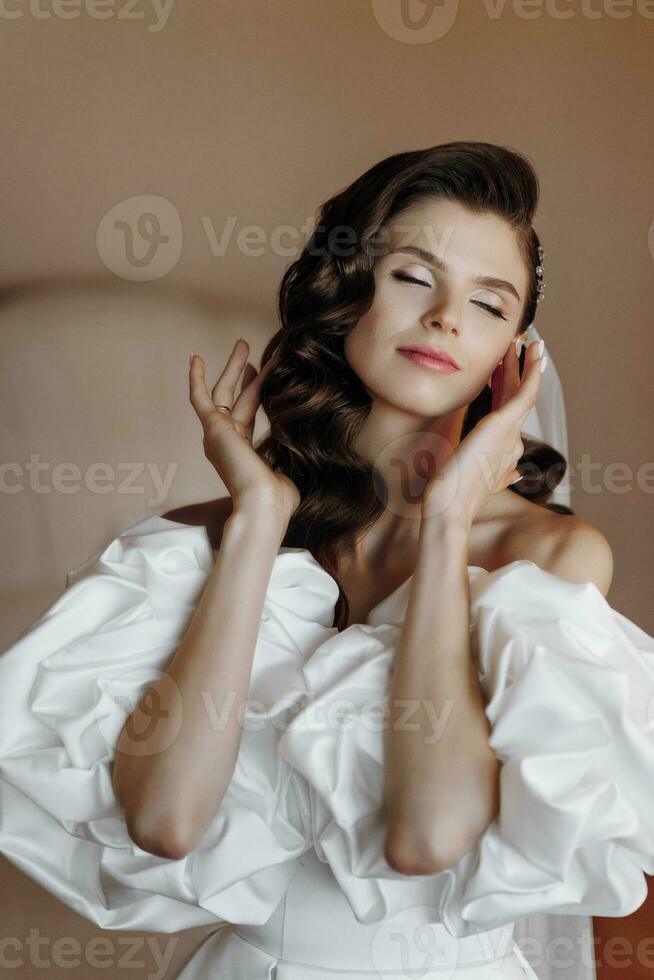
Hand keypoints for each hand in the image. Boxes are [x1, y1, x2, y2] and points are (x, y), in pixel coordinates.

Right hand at [189, 340, 300, 524]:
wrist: (263, 502)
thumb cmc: (278, 497)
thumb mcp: (287, 469)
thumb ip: (288, 453)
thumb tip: (306, 440)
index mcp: (242, 451)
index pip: (248, 413)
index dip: (255, 389)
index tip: (263, 370)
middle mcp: (226, 441)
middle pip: (236, 398)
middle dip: (243, 373)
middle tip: (249, 351)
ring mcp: (217, 434)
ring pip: (224, 392)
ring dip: (233, 367)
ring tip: (242, 343)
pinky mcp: (212, 428)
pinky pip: (199, 398)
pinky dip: (195, 379)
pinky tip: (195, 358)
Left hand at [421, 338, 544, 529]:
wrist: (448, 509)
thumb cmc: (452, 498)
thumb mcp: (474, 480)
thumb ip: (498, 475)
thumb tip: (516, 473)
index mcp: (503, 454)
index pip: (508, 414)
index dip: (507, 389)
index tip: (503, 371)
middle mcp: (512, 444)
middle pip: (518, 399)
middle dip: (518, 372)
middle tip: (519, 347)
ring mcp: (511, 435)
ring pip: (524, 392)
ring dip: (527, 366)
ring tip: (529, 343)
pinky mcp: (504, 427)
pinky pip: (525, 394)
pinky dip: (532, 373)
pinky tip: (535, 355)